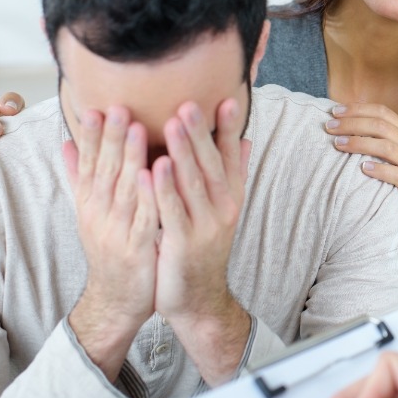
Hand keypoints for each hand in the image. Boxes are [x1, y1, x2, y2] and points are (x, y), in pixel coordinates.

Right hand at [64, 106, 158, 381]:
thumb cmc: (112, 248)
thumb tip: (66, 143)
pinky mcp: (136, 248)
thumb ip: (81, 177)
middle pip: (104, 170)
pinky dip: (146, 196)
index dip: (91, 136)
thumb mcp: (92, 212)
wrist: (117, 300)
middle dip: (110, 137)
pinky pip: (142, 218)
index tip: (95, 106)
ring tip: (137, 128)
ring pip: (123, 190)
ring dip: (129, 158)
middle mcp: (99, 214)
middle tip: (118, 106)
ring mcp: (116, 231)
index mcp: (90, 203)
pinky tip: (153, 174)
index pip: (88, 163)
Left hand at [150, 98, 251, 384]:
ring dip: (182, 152)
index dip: (229, 128)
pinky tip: (151, 168)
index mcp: (230, 196)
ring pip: (193, 183)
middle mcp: (222, 208)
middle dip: (200, 132)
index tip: (227, 99)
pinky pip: (171, 211)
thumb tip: (246, 140)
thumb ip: (233, 174)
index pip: (231, 155)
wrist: (197, 297)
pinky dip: (162, 189)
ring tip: (171, 123)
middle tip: (189, 102)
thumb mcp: (223, 210)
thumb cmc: (203, 247)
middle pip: (211, 164)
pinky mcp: (183, 243)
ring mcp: (204, 226)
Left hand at [325, 103, 397, 228]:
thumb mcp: (386, 155)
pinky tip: (362, 168)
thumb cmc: (394, 179)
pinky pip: (397, 175)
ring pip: (387, 147)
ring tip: (339, 144)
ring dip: (360, 143)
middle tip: (330, 128)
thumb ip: (372, 138)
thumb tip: (340, 120)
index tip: (334, 112)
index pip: (382, 112)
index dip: (358, 109)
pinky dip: (379, 170)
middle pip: (381, 126)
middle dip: (352, 124)